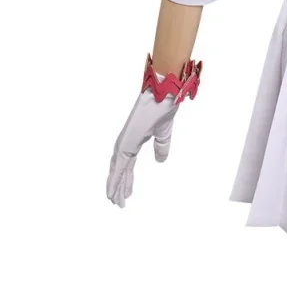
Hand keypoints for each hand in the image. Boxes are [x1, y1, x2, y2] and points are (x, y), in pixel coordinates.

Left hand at [106, 88, 178, 207]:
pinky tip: (112, 193)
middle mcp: (126, 142)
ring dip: (116, 187)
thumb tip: (160, 162)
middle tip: (119, 202)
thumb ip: (162, 147)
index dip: (127, 179)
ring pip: (117, 171)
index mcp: (135, 139)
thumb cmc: (163, 108)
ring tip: (116, 202)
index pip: (128, 164)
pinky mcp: (125, 144)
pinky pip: (119, 167)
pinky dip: (114, 181)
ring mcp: (124, 143)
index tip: (128, 193)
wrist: (164, 95)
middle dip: (119, 186)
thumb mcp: (164, 133)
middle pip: (120, 170)